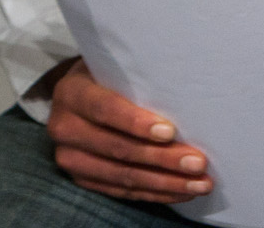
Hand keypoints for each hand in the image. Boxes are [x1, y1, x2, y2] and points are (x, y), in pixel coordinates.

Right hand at [44, 58, 212, 202]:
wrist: (79, 100)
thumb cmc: (108, 80)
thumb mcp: (113, 70)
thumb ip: (136, 81)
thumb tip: (184, 96)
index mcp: (71, 93)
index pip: (103, 109)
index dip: (135, 123)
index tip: (170, 132)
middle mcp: (64, 127)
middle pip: (117, 148)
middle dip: (162, 158)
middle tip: (198, 163)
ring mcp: (70, 158)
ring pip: (123, 176)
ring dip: (166, 183)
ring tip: (199, 184)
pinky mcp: (82, 180)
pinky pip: (123, 192)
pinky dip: (156, 194)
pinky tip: (182, 193)